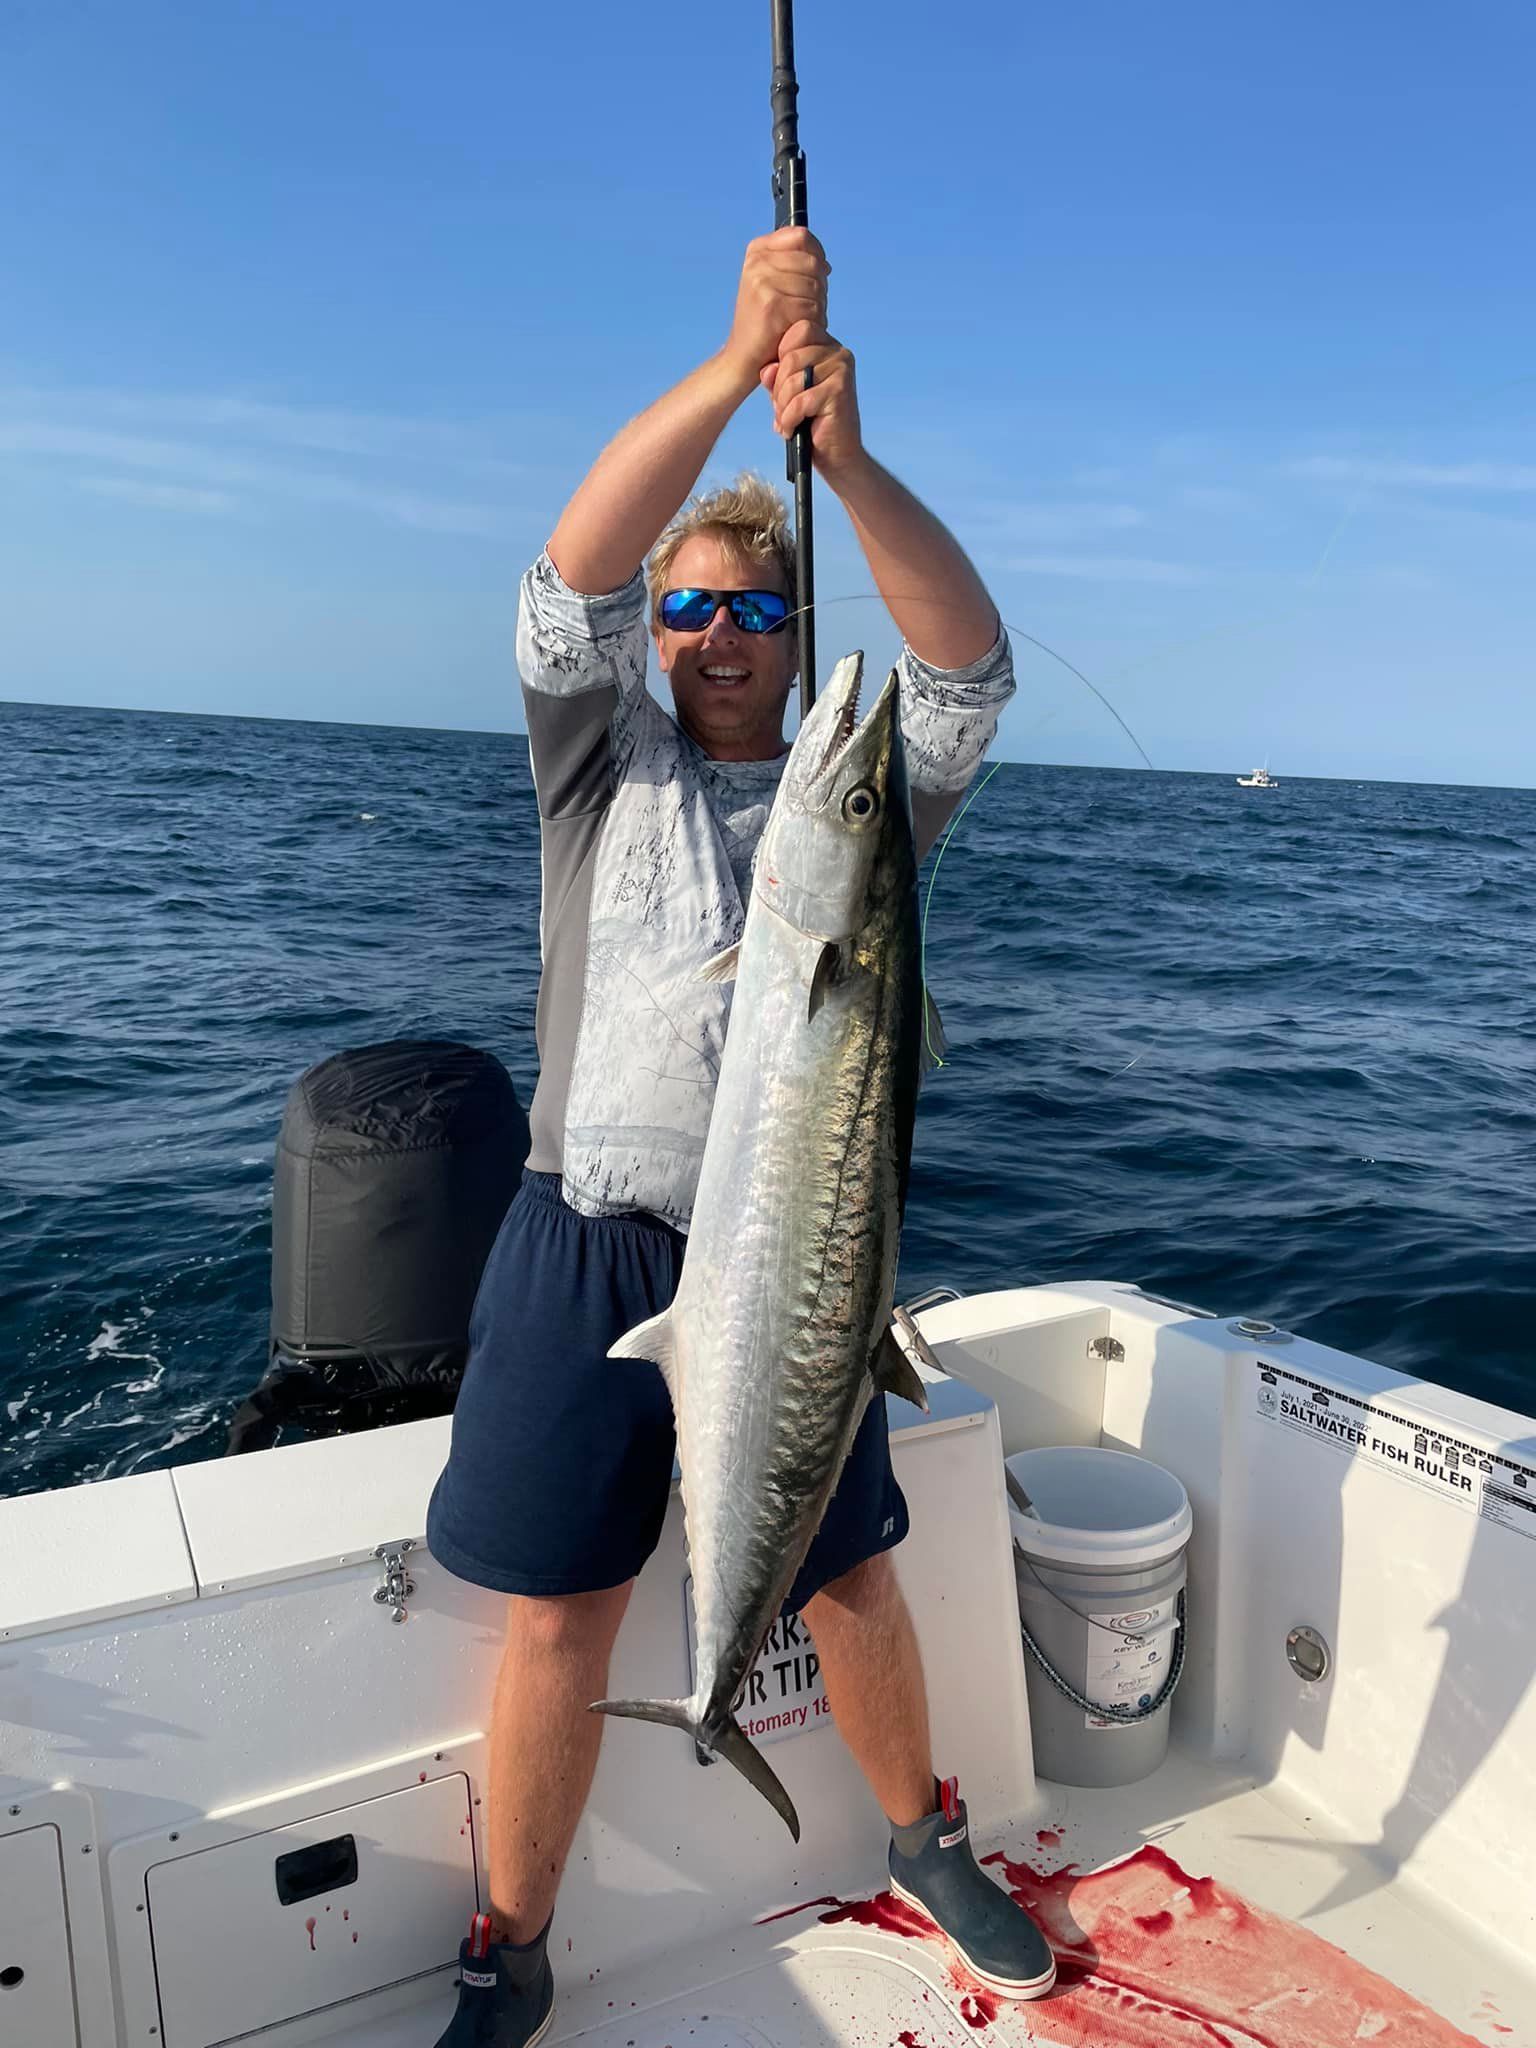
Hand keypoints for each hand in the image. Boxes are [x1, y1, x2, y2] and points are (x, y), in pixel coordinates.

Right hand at [723, 228, 829, 393]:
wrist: (743, 357)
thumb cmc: (765, 322)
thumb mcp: (774, 283)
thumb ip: (795, 265)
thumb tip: (825, 264)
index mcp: (757, 250)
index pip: (802, 236)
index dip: (817, 255)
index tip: (815, 275)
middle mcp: (757, 262)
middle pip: (813, 262)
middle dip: (819, 287)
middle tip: (804, 308)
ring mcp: (763, 282)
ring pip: (816, 286)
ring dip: (817, 307)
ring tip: (798, 320)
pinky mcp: (773, 305)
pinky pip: (812, 308)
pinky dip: (812, 323)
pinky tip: (797, 331)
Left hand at [762, 320, 864, 482]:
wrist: (837, 457)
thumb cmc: (812, 424)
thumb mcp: (787, 395)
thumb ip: (776, 377)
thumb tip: (767, 369)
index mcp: (827, 347)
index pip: (798, 329)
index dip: (781, 355)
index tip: (782, 383)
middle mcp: (838, 353)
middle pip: (790, 355)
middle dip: (778, 387)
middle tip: (781, 408)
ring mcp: (841, 370)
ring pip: (794, 378)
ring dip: (783, 405)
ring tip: (787, 420)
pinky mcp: (840, 391)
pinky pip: (800, 400)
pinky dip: (789, 419)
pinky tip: (792, 430)